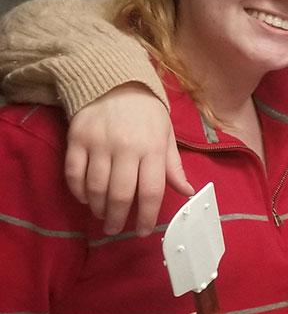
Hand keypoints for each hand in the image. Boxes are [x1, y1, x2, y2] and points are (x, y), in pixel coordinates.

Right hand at [65, 83, 191, 235]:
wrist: (115, 82)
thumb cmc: (146, 113)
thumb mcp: (166, 135)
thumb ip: (173, 166)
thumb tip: (188, 192)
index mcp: (153, 148)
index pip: (151, 191)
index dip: (147, 216)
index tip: (142, 231)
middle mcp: (126, 148)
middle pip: (121, 194)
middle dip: (119, 218)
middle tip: (116, 230)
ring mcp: (99, 144)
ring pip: (96, 187)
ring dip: (98, 208)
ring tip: (102, 216)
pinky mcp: (76, 139)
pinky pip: (73, 174)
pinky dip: (78, 191)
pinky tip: (85, 199)